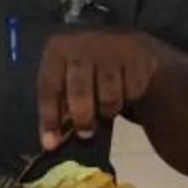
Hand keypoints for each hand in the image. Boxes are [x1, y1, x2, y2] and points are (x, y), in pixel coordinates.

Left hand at [34, 28, 163, 147]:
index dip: (49, 118)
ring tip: (106, 110)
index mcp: (58, 49)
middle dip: (82, 118)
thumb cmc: (89, 70)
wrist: (126, 47)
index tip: (52, 144)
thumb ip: (58, 107)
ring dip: (108, 110)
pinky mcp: (137, 56)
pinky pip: (132, 91)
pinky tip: (125, 93)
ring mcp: (112, 48)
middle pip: (80, 91)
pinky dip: (129, 99)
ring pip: (109, 95)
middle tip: (85, 134)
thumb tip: (51, 142)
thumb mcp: (67, 79)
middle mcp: (84, 44)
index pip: (49, 87)